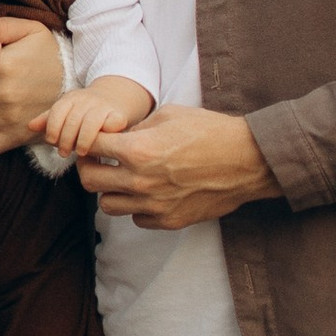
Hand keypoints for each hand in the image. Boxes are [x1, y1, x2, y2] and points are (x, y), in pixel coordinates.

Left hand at [42, 76, 149, 160]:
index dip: (53, 128)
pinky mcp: (118, 115)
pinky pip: (112, 125)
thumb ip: (49, 120)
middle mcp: (86, 100)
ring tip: (80, 152)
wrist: (115, 97)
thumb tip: (30, 126)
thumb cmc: (85, 110)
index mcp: (70, 99)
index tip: (52, 142)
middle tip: (64, 153)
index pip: (58, 111)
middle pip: (73, 120)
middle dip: (66, 139)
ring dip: (83, 140)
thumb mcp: (66, 111)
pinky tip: (102, 145)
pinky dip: (106, 135)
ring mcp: (103, 107)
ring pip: (90, 123)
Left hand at [76, 103, 280, 228]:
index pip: (91, 146)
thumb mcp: (168, 115)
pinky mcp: (168, 220)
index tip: (93, 140)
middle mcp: (140, 181)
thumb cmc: (211, 131)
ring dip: (111, 190)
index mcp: (138, 150)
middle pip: (89, 181)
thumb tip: (116, 135)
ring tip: (124, 178)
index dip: (87, 140)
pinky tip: (148, 192)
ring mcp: (154, 205)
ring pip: (108, 205)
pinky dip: (136, 207)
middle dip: (90, 167)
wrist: (248, 161)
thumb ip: (137, 128)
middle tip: (100, 160)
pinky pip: (136, 219)